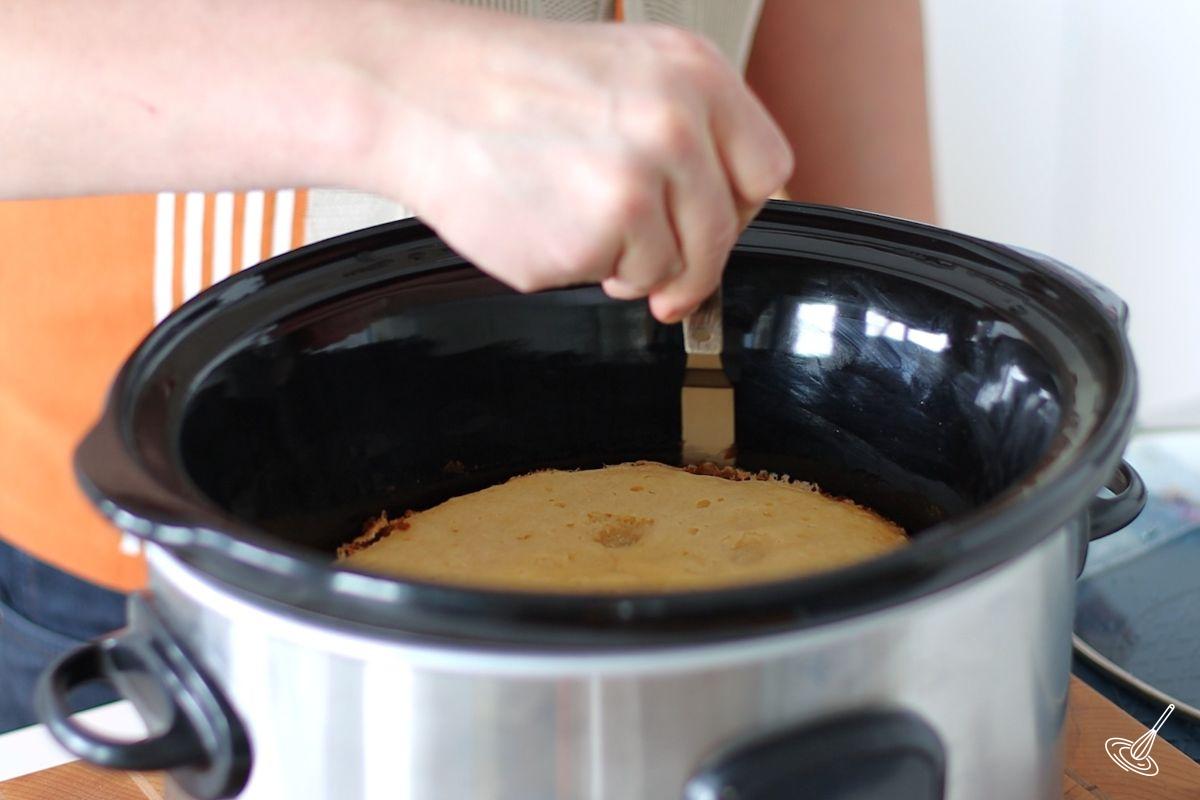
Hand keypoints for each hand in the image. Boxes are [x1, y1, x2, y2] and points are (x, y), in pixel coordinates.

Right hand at [352, 4, 793, 322]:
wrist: (422, 93)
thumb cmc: (512, 84)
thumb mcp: (627, 72)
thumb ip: (689, 132)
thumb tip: (721, 213)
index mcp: (695, 74)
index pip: (766, 170)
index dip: (736, 207)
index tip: (710, 223)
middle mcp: (677, 125)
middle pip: (724, 233)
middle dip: (690, 258)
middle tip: (650, 258)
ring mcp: (638, 184)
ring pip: (674, 268)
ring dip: (632, 266)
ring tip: (576, 220)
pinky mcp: (595, 239)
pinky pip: (614, 281)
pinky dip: (583, 269)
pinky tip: (548, 223)